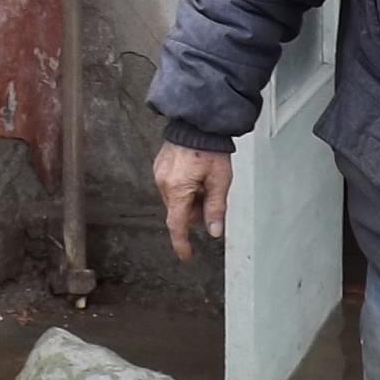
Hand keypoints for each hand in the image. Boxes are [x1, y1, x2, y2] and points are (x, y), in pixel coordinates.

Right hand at [154, 142, 233, 259]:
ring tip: (204, 180)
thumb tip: (214, 231)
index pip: (177, 225)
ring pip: (176, 199)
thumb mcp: (220, 181)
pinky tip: (195, 174)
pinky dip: (184, 188)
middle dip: (195, 211)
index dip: (181, 243)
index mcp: (178, 189)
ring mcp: (159, 175)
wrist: (197, 124)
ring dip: (189, 198)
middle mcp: (164, 184)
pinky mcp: (160, 167)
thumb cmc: (210, 148)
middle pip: (179, 211)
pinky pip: (171, 187)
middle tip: (210, 195)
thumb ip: (216, 208)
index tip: (185, 255)